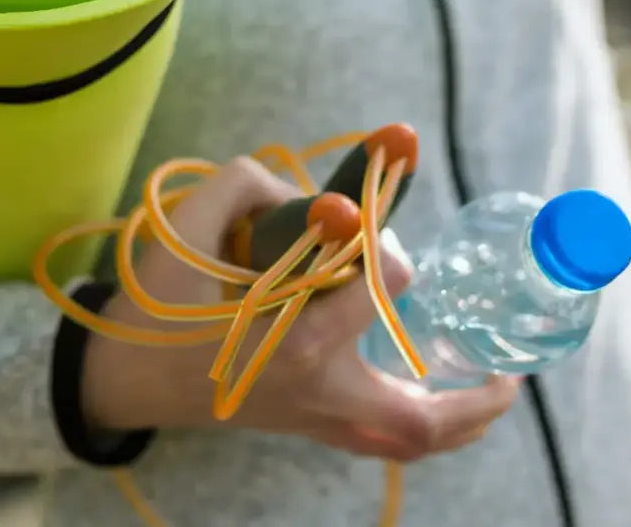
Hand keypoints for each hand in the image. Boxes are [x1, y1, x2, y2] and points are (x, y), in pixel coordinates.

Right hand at [81, 157, 519, 461]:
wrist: (123, 374)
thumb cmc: (158, 303)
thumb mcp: (192, 225)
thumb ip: (253, 189)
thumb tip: (321, 198)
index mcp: (295, 340)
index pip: (381, 285)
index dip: (386, 241)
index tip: (371, 219)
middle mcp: (315, 390)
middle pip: (418, 418)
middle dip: (474, 401)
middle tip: (507, 371)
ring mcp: (313, 417)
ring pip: (405, 442)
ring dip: (458, 424)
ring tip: (496, 393)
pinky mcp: (306, 425)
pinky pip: (381, 442)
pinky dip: (421, 427)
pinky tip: (443, 402)